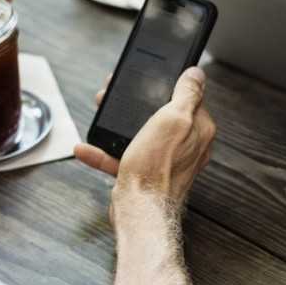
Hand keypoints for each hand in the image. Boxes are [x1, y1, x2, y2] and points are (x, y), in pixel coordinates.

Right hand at [75, 67, 216, 210]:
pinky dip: (104, 152)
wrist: (140, 210)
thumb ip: (187, 94)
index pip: (189, 99)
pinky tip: (87, 148)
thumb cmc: (158, 168)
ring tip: (100, 112)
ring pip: (139, 134)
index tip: (149, 79)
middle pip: (160, 115)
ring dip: (116, 124)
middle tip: (117, 93)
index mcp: (198, 130)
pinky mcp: (145, 174)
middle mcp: (186, 146)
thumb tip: (197, 74)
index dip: (168, 86)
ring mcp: (164, 161)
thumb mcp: (174, 119)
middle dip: (136, 104)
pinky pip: (123, 157)